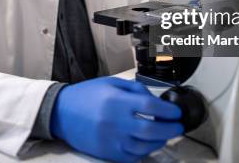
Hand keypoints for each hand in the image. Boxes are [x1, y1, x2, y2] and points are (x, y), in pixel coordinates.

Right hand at [50, 77, 183, 162]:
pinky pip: (132, 157)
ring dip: (160, 141)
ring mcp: (111, 140)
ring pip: (145, 146)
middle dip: (171, 129)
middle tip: (178, 126)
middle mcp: (115, 122)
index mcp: (116, 101)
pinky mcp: (107, 152)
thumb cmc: (86, 95)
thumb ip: (134, 89)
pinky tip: (149, 145)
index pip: (151, 107)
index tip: (176, 111)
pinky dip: (145, 152)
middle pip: (152, 129)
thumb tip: (155, 99)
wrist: (61, 112)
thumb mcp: (111, 83)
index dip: (168, 110)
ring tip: (165, 135)